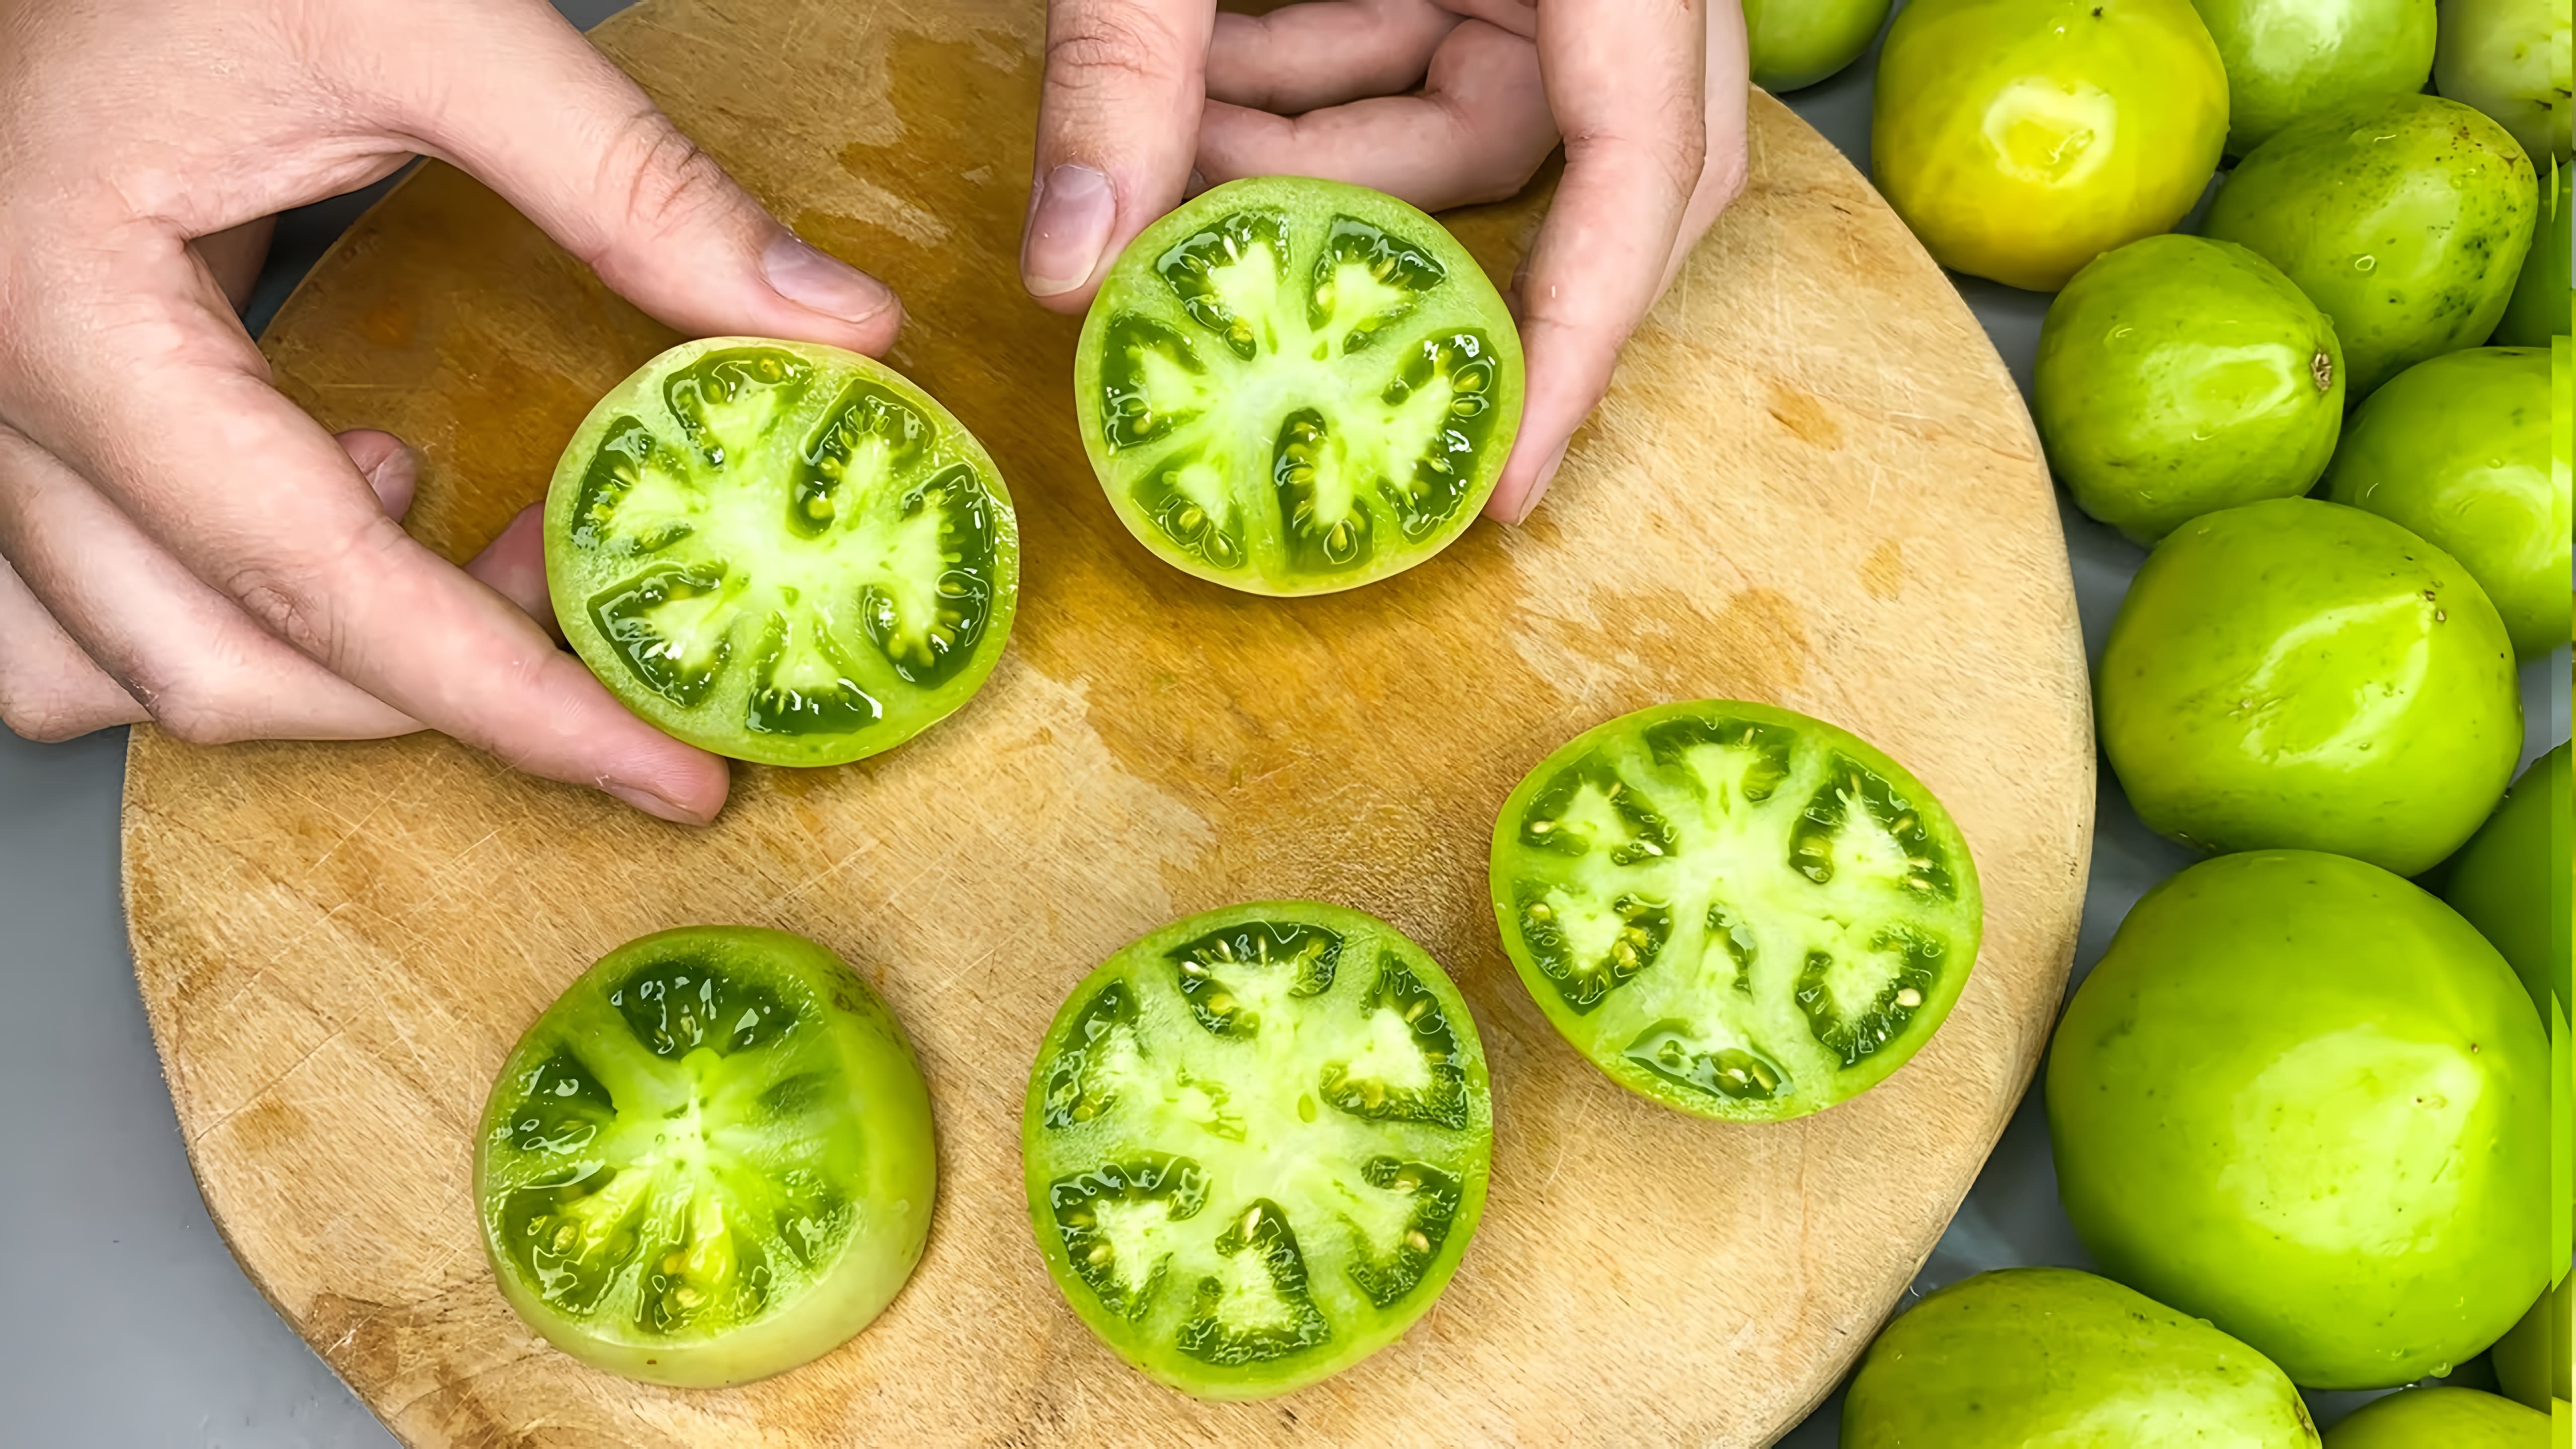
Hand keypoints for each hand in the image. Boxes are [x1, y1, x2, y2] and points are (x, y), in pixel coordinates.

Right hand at [0, 0, 905, 822]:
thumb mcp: (422, 21)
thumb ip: (629, 181)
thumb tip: (832, 325)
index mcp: (74, 317)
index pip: (321, 587)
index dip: (514, 704)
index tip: (664, 775)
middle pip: (217, 667)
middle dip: (434, 697)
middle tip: (614, 648)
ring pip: (122, 669)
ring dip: (314, 672)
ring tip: (476, 559)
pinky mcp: (15, 407)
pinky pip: (74, 604)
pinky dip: (218, 611)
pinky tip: (348, 503)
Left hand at [1017, 0, 1749, 523]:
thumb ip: (1126, 59)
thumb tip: (1069, 269)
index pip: (1653, 163)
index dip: (1584, 331)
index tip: (1509, 481)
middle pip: (1614, 165)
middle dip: (1431, 250)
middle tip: (1304, 337)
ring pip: (1498, 110)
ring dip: (1333, 156)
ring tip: (1186, 152)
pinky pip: (1452, 40)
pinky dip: (1329, 80)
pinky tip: (1210, 86)